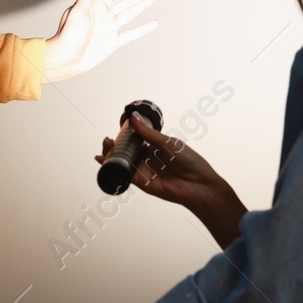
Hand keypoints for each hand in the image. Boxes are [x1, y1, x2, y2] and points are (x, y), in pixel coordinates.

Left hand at [41, 0, 160, 82]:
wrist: (66, 59)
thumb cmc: (67, 35)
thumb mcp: (77, 12)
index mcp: (95, 6)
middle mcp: (104, 15)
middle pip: (127, 1)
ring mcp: (110, 28)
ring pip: (131, 14)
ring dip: (144, 5)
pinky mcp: (112, 42)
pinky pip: (131, 34)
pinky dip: (142, 29)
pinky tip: (153, 23)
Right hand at [97, 114, 246, 246]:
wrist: (198, 184)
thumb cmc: (189, 161)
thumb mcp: (167, 142)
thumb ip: (148, 133)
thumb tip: (133, 118)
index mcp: (154, 148)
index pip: (134, 140)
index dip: (123, 137)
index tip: (116, 131)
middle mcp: (148, 160)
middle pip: (126, 152)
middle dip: (113, 146)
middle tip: (107, 141)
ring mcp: (144, 172)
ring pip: (123, 163)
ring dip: (111, 156)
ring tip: (104, 148)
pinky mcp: (142, 183)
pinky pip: (125, 175)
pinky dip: (113, 169)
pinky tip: (104, 162)